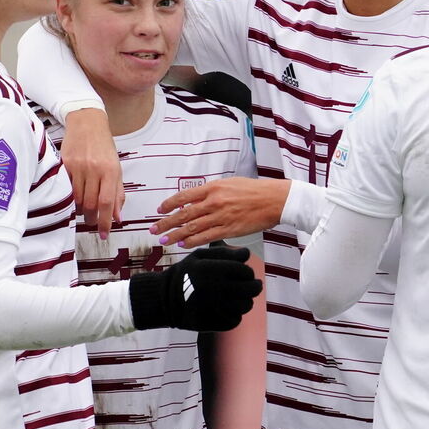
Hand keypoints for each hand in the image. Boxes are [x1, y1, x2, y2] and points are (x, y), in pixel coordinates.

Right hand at [61, 108, 123, 239]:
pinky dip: (69, 198)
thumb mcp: (117, 168)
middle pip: (90, 204)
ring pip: (76, 199)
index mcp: (110, 171)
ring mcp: (78, 167)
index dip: (105, 222)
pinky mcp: (64, 164)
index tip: (104, 234)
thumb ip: (118, 193)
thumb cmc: (104, 147)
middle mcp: (94, 169)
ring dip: (80, 210)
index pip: (107, 203)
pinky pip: (66, 188)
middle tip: (92, 222)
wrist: (87, 123)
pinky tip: (73, 200)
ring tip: (83, 212)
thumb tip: (118, 217)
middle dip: (91, 218)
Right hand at [128, 245, 261, 330]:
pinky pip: (235, 319)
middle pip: (250, 289)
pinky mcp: (214, 324)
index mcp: (213, 270)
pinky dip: (235, 314)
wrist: (164, 299)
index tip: (245, 273)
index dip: (248, 272)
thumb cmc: (185, 274)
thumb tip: (246, 254)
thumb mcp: (199, 256)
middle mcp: (216, 289)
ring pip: (245, 305)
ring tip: (239, 297)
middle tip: (254, 285)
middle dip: (254, 286)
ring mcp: (215, 308)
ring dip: (245, 300)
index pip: (245, 272)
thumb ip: (224, 253)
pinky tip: (227, 308)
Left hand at [152, 178, 289, 247]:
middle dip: (166, 223)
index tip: (159, 210)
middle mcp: (214, 202)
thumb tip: (195, 200)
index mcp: (213, 188)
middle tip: (154, 230)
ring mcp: (221, 216)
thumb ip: (212, 192)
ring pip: (192, 228)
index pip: (184, 196)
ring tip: (164, 240)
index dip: (169, 204)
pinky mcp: (229, 230)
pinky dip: (192, 241)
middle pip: (183, 214)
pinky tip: (183, 245)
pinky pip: (206, 237)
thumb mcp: (230, 184)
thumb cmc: (254, 190)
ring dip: (175, 235)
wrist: (274, 200)